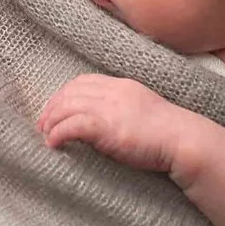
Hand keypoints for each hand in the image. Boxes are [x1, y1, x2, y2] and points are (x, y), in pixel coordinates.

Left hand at [37, 75, 197, 176]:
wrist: (182, 140)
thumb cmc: (166, 134)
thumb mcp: (141, 113)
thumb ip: (120, 112)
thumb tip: (100, 127)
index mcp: (122, 86)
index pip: (83, 81)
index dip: (64, 94)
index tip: (55, 110)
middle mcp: (113, 92)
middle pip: (71, 92)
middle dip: (52, 107)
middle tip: (42, 125)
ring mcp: (109, 107)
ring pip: (67, 106)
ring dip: (51, 121)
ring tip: (45, 136)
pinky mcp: (106, 126)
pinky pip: (72, 125)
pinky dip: (58, 133)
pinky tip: (54, 144)